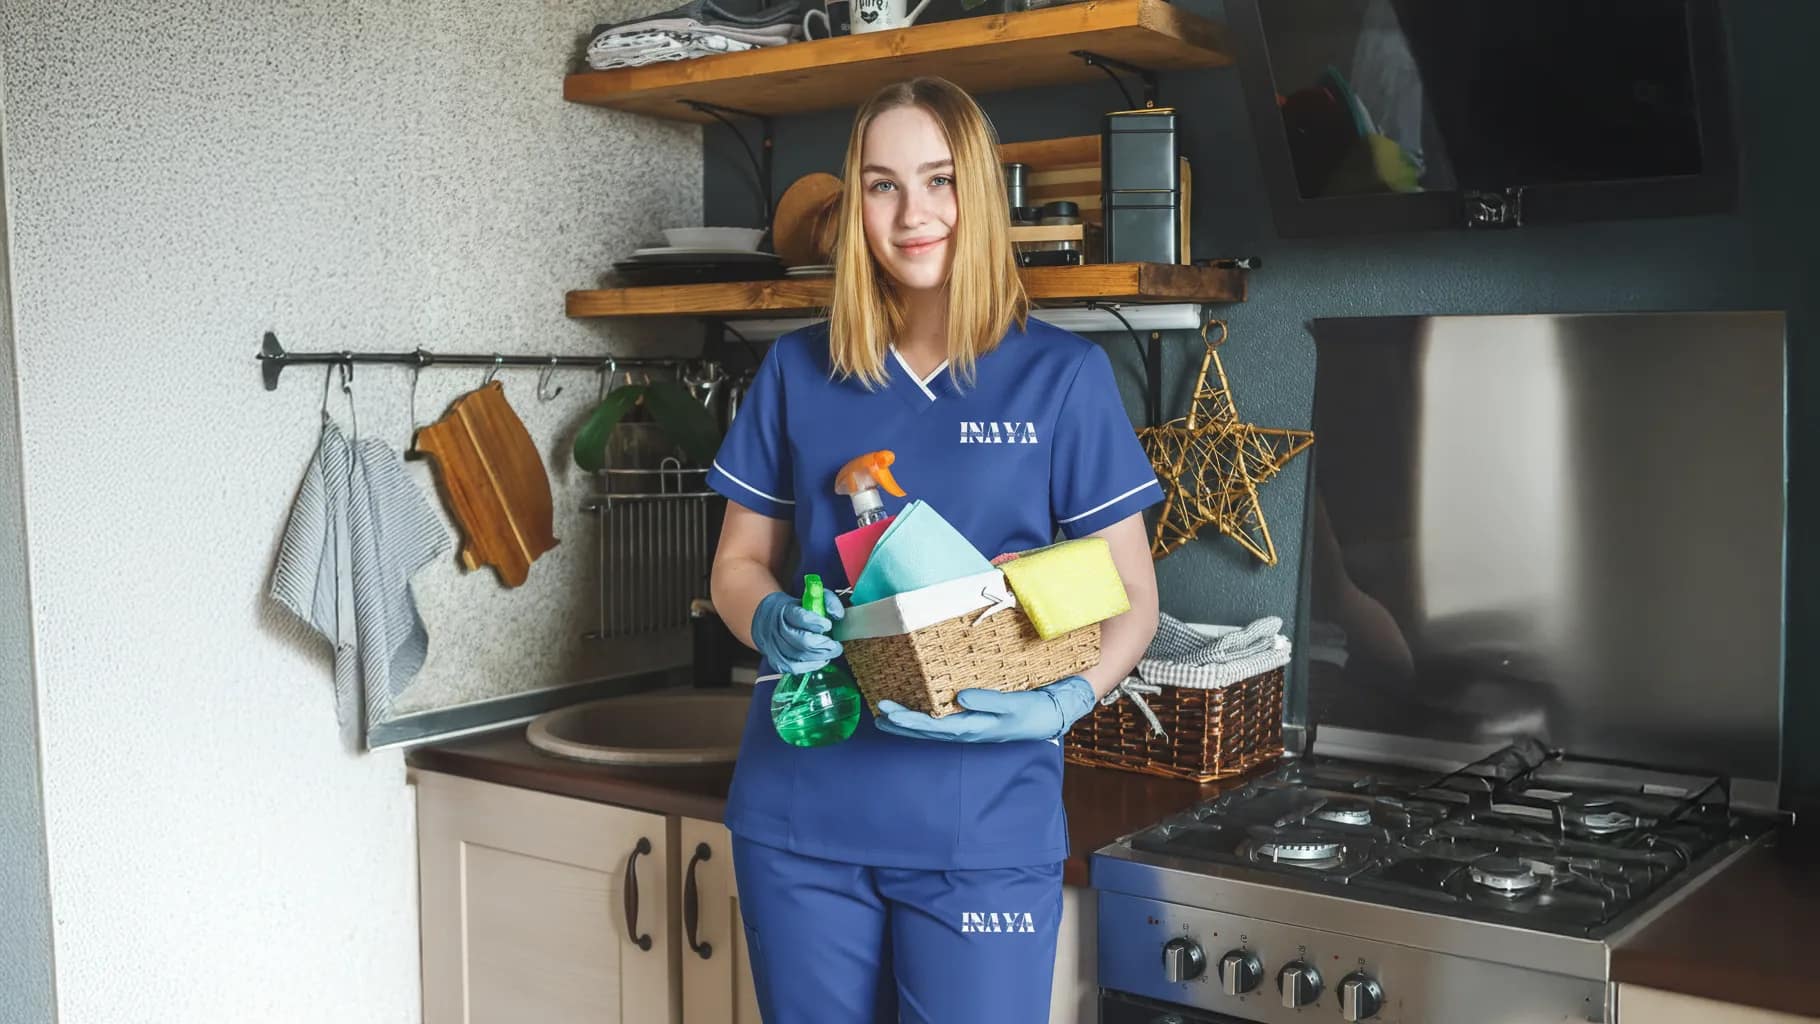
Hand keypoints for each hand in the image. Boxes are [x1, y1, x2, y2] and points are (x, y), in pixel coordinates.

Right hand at [750, 589, 844, 673]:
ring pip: (800, 656)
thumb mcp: (811, 598)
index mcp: (785, 611)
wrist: (768, 620)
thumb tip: (838, 614)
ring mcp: (774, 647)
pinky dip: (811, 666)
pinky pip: (795, 668)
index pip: (800, 617)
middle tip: (835, 645)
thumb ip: (828, 602)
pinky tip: (821, 660)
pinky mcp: (776, 661)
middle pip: (802, 641)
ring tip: (831, 651)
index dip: (816, 623)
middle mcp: (777, 629)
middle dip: (823, 644)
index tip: (828, 624)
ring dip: (820, 656)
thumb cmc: (795, 609)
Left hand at [874, 675, 1096, 742]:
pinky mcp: (973, 721)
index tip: (891, 714)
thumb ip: (988, 701)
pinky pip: (941, 723)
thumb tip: (960, 698)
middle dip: (902, 724)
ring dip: (908, 725)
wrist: (1052, 715)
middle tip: (879, 713)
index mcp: (974, 728)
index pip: (936, 727)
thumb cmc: (1033, 709)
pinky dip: (924, 720)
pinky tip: (914, 713)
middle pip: (928, 731)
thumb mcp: (1014, 705)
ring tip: (885, 718)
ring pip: (932, 729)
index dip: (912, 722)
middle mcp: (968, 730)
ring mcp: (970, 727)